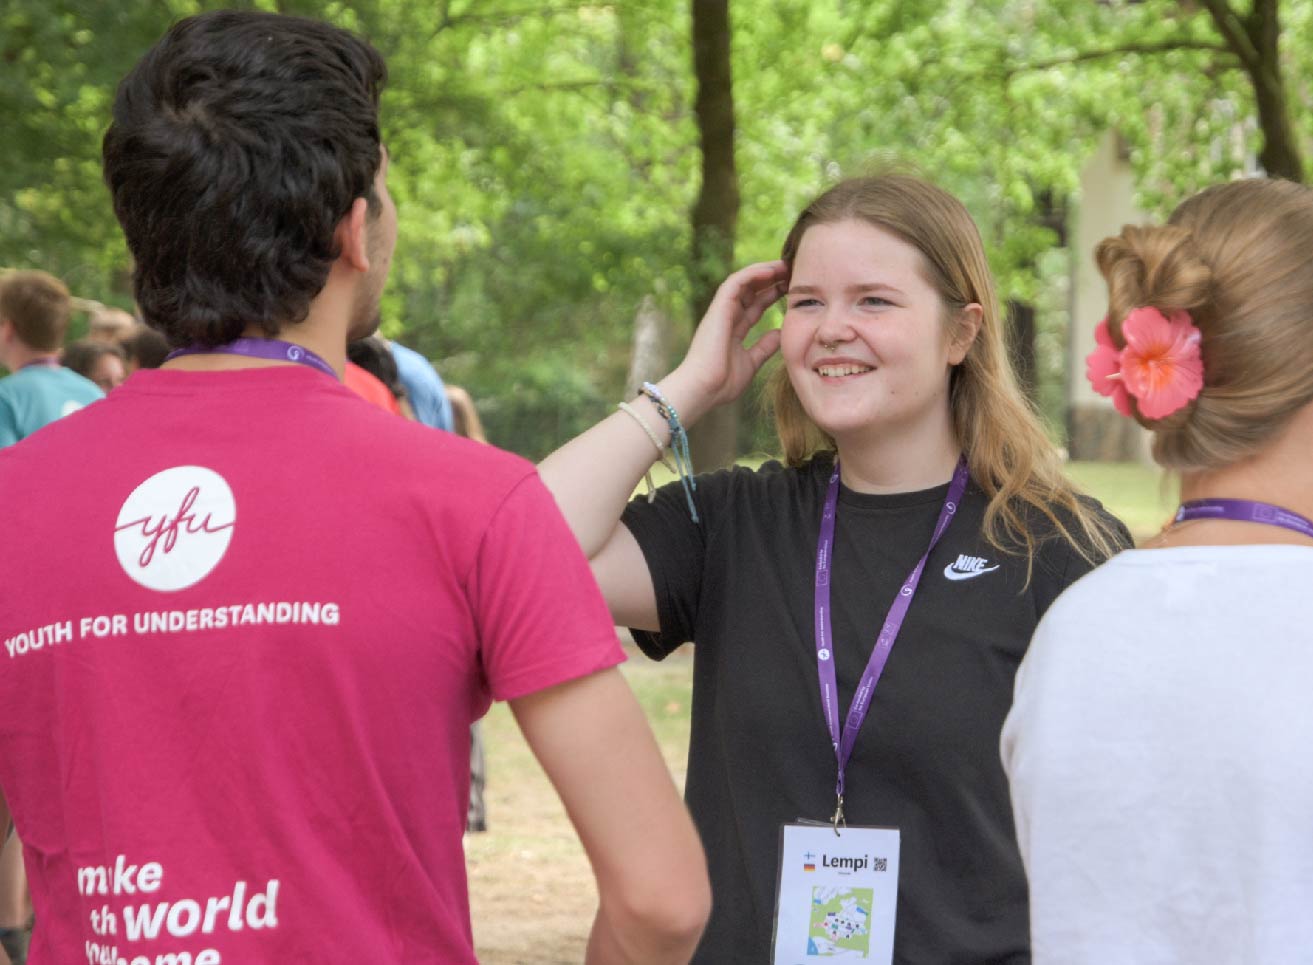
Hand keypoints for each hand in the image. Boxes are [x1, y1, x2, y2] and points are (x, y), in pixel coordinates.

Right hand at [667, 261, 787, 419]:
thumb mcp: (751, 363)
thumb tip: (779, 333)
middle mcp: (726, 318)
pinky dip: (752, 274)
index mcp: (733, 331)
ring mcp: (721, 312)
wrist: (703, 389)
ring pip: (744, 282)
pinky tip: (770, 269)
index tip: (792, 289)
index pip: (755, 306)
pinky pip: (735, 283)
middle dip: (772, 280)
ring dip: (764, 272)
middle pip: (751, 292)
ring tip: (784, 265)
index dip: (773, 295)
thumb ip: (764, 347)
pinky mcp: (718, 308)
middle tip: (793, 271)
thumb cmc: (722, 383)